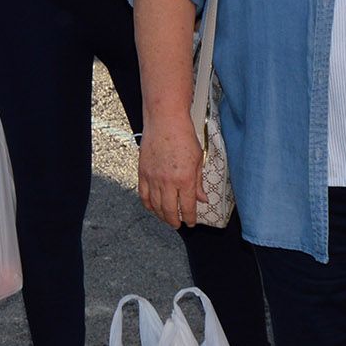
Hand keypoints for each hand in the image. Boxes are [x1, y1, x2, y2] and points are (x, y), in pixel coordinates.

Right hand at [138, 113, 202, 229]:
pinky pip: (144, 195)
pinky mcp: (143, 172)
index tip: (191, 223)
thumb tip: (202, 199)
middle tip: (177, 224)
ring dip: (161, 215)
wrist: (165, 121)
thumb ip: (199, 182)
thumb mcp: (198, 159)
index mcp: (185, 179)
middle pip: (169, 211)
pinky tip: (152, 208)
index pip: (188, 207)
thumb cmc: (183, 136)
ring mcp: (153, 178)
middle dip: (174, 221)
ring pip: (156, 206)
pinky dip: (148, 205)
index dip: (189, 218)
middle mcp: (168, 182)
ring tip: (166, 219)